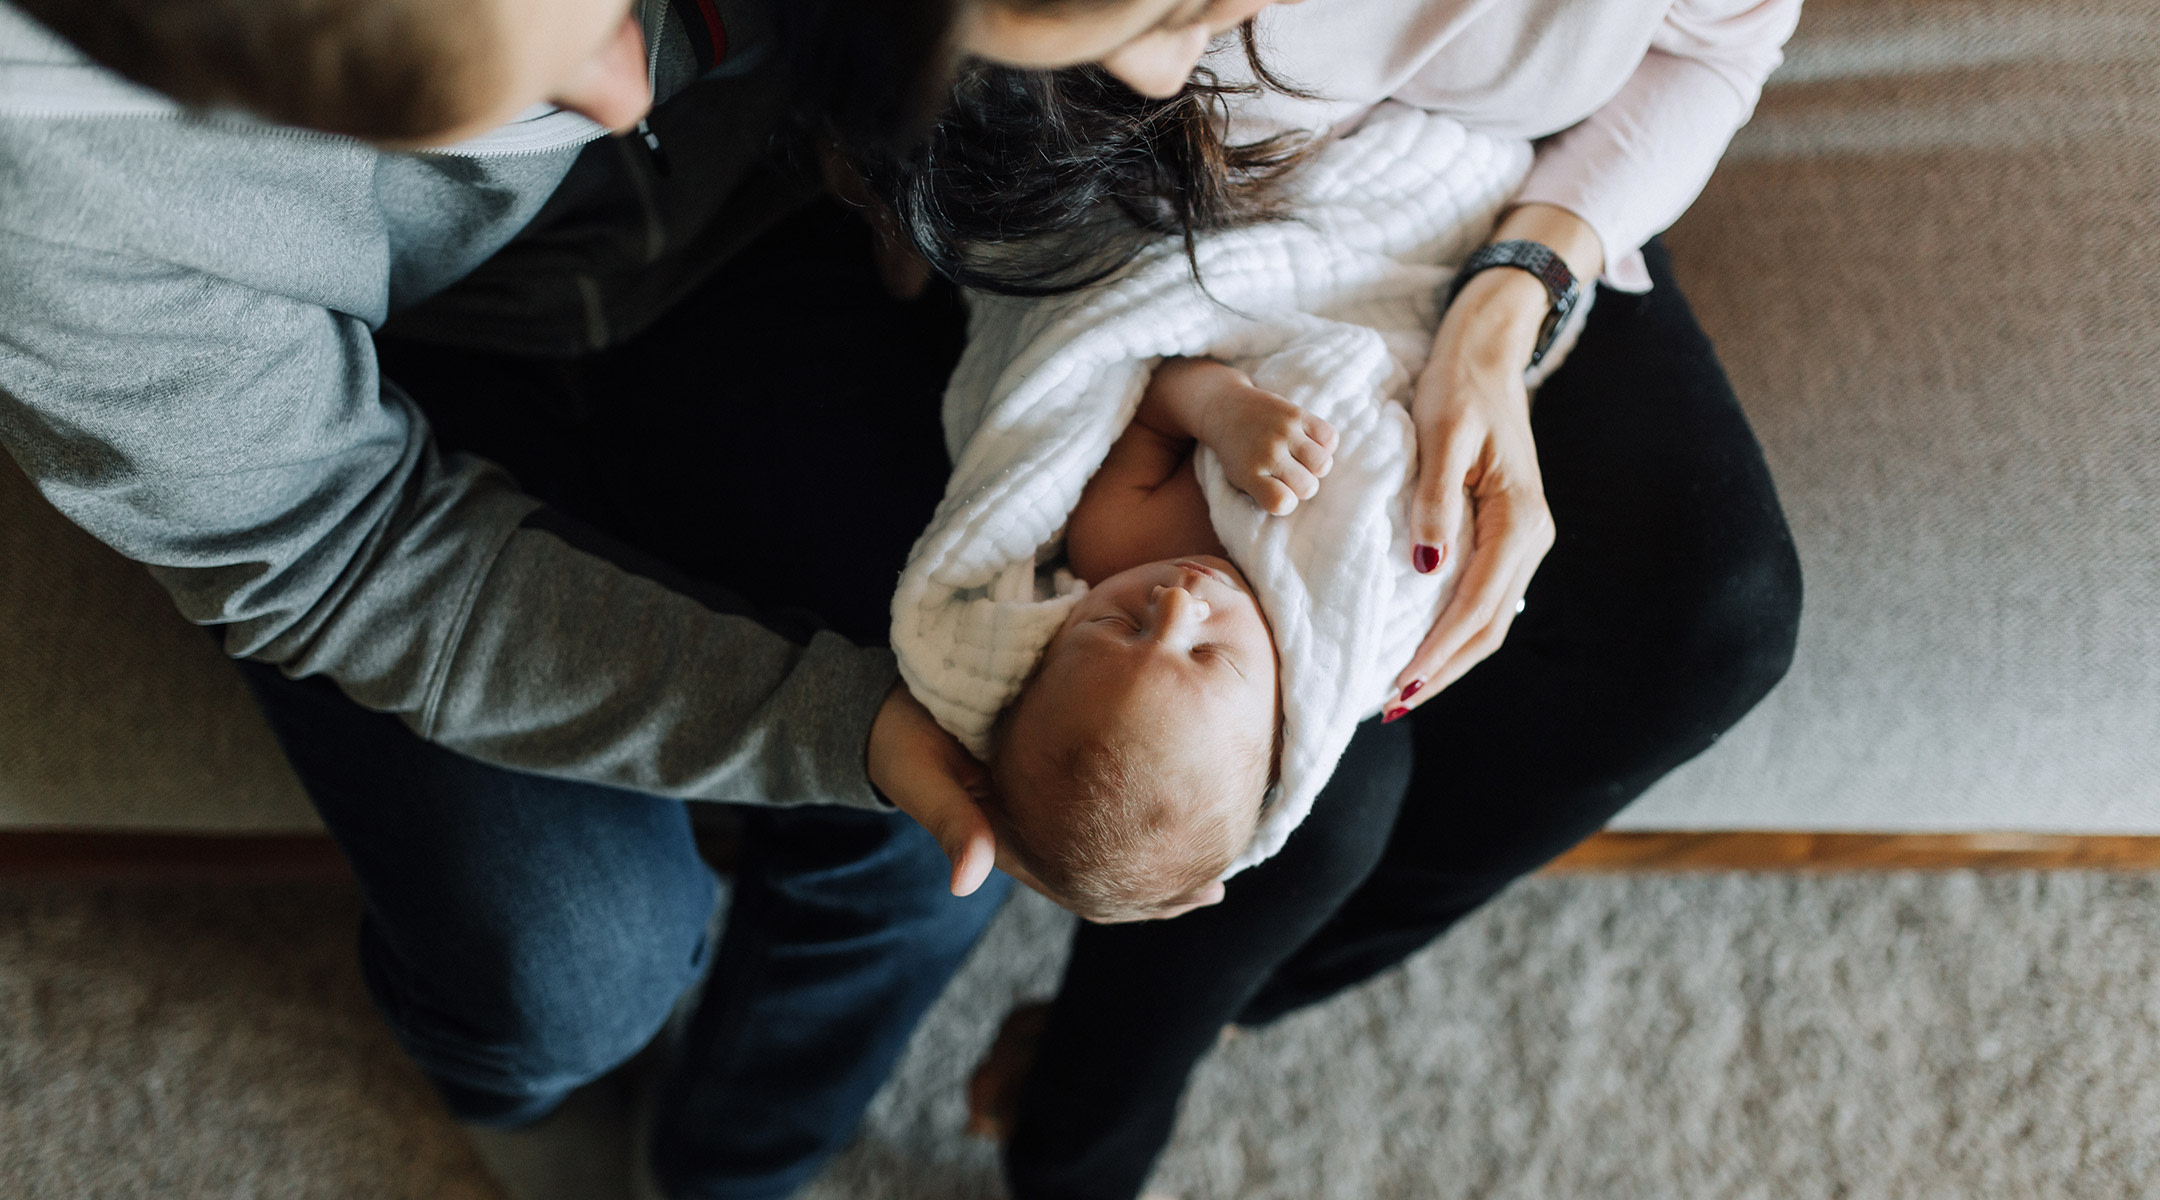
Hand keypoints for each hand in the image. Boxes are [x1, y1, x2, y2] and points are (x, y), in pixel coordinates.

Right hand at [865, 685, 1228, 917]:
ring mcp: (1046, 798)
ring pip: (1113, 828)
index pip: (1090, 885)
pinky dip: (1142, 788)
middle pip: (1112, 864)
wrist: (885, 705)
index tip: (1203, 893)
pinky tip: (1179, 772)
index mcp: (1017, 841)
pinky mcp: (1047, 761)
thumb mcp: (923, 779)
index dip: (1145, 899)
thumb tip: (968, 879)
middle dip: (1164, 877)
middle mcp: (1040, 826)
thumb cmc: (905, 745)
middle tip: (1223, 875)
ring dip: (1159, 832)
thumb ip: (948, 822)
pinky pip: (1103, 786)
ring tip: (1216, 830)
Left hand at [1150, 358, 1336, 515]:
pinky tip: (1309, 442)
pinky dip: (1325, 444)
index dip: (1287, 502)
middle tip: (1290, 474)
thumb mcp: (1240, 478)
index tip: (1279, 494)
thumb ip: (1266, 493)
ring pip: (1323, 464)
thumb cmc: (1238, 453)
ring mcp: (1284, 431)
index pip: (1282, 502)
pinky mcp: (1297, 413)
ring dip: (1316, 466)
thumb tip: (1299, 505)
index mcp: (1249, 474)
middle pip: (1308, 487)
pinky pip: (1330, 437)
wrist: (1226, 409)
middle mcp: (1267, 452)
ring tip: (1302, 459)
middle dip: (1304, 485)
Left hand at [1387, 205, 1600, 715]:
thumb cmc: (1461, 386)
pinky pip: (1482, 596)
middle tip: (1391, 705)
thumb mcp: (1445, 434)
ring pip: (1487, 619)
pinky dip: (1452, 629)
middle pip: (1487, 629)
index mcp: (1519, 521)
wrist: (1491, 350)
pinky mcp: (1505, 534)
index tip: (1399, 686)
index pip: (1475, 608)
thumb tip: (1428, 567)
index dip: (1437, 654)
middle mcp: (1530, 539)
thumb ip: (1435, 501)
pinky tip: (1420, 645)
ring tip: (1400, 689)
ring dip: (1447, 658)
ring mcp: (1522, 540)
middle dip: (1442, 671)